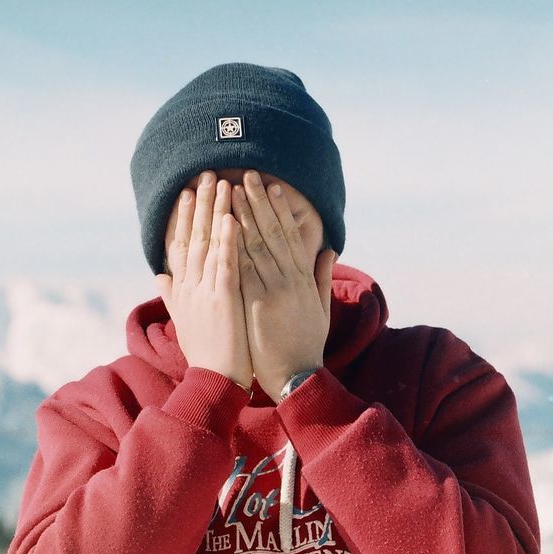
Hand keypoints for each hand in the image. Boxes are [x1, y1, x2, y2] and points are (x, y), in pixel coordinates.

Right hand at [154, 171, 252, 389]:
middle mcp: (189, 286)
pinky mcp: (222, 299)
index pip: (181, 245)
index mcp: (183, 290)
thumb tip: (160, 275)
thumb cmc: (205, 353)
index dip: (184, 219)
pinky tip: (233, 218)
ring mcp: (204, 291)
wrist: (215, 380)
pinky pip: (226, 263)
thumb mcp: (184, 321)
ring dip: (215, 213)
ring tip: (221, 184)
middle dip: (199, 205)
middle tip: (204, 175)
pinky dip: (228, 240)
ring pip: (209, 244)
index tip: (187, 194)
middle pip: (193, 237)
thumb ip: (172, 295)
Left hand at [231, 170, 336, 401]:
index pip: (288, 236)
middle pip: (270, 234)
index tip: (270, 187)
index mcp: (303, 279)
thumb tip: (328, 250)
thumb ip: (323, 277)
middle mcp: (288, 280)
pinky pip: (243, 271)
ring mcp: (272, 291)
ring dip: (242, 217)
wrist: (296, 377)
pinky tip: (223, 229)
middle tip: (246, 176)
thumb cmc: (307, 346)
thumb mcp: (321, 309)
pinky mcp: (256, 305)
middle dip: (258, 203)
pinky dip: (233, 248)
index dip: (278, 210)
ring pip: (255, 246)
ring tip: (232, 192)